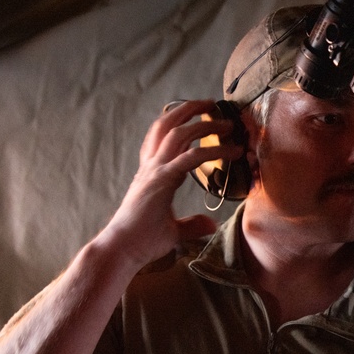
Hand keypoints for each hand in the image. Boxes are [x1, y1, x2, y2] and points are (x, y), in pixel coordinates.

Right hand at [98, 99, 244, 268]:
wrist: (122, 250)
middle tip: (211, 103)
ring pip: (178, 134)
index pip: (162, 138)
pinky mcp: (161, 182)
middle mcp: (151, 167)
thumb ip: (191, 224)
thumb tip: (209, 224)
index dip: (179, 123)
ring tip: (226, 121)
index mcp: (150, 173)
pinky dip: (214, 152)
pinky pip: (191, 158)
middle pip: (167, 126)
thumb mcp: (173, 231)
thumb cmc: (141, 241)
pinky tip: (231, 152)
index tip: (198, 116)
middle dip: (189, 109)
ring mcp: (154, 172)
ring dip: (204, 123)